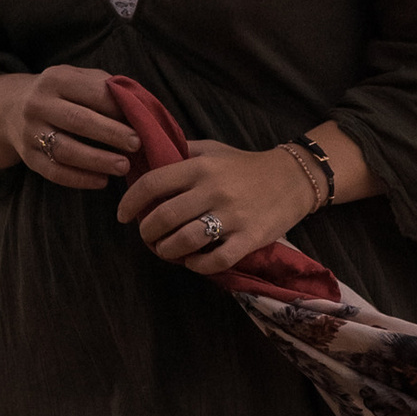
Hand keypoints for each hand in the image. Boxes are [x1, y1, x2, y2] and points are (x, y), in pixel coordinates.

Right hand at [0, 65, 137, 190]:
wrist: (11, 108)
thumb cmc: (60, 94)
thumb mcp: (77, 78)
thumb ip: (106, 87)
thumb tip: (140, 106)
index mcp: (56, 79)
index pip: (92, 93)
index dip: (118, 107)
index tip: (141, 120)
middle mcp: (39, 103)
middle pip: (78, 120)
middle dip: (111, 134)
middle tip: (137, 144)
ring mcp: (30, 132)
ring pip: (65, 149)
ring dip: (97, 160)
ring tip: (123, 167)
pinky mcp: (28, 157)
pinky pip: (54, 172)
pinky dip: (79, 179)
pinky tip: (102, 181)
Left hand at [115, 137, 317, 278]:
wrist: (294, 178)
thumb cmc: (245, 165)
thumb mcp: (212, 150)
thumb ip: (181, 154)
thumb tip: (144, 159)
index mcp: (200, 167)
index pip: (152, 183)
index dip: (130, 202)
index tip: (122, 215)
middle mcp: (213, 190)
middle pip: (163, 217)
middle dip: (147, 232)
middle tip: (146, 236)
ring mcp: (232, 216)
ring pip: (185, 241)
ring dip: (167, 251)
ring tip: (165, 250)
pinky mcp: (250, 238)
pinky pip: (216, 260)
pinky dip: (197, 265)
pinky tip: (192, 262)